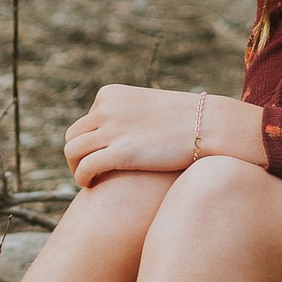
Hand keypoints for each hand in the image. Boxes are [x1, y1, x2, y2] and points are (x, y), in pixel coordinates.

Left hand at [63, 82, 264, 186]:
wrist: (209, 124)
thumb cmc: (186, 120)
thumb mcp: (149, 108)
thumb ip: (128, 116)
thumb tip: (119, 135)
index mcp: (110, 95)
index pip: (85, 121)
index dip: (91, 143)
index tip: (104, 157)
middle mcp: (106, 108)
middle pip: (72, 136)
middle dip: (78, 156)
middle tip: (91, 172)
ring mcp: (112, 129)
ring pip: (72, 152)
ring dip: (76, 169)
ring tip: (90, 180)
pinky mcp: (120, 152)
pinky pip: (85, 168)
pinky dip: (82, 178)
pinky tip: (93, 186)